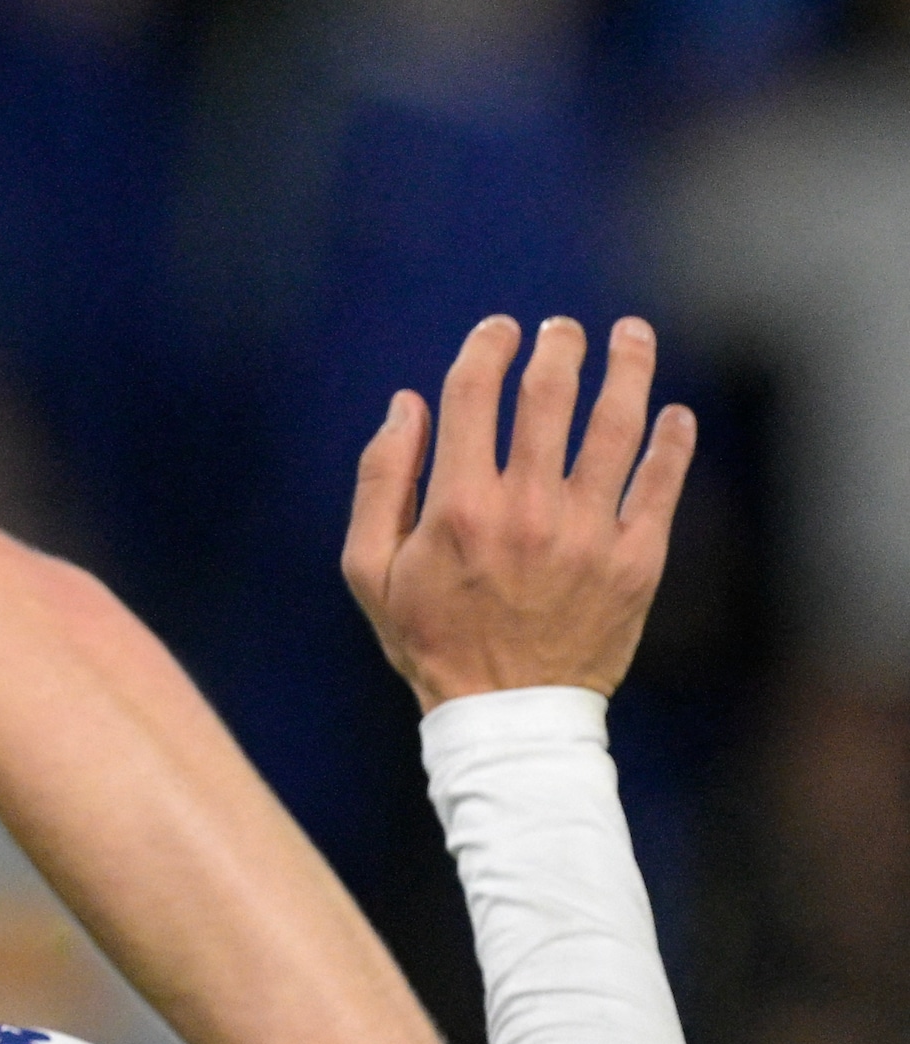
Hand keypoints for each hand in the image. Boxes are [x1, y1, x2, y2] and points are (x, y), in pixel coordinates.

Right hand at [343, 314, 695, 707]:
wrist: (507, 714)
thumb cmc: (429, 639)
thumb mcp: (368, 569)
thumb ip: (381, 481)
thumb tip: (406, 406)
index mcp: (459, 507)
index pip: (474, 396)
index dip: (486, 349)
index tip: (499, 331)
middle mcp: (528, 509)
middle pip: (550, 397)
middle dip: (558, 347)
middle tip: (564, 329)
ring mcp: (589, 533)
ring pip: (616, 427)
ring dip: (626, 370)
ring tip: (631, 335)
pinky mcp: (635, 561)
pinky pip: (662, 485)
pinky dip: (672, 442)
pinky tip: (675, 413)